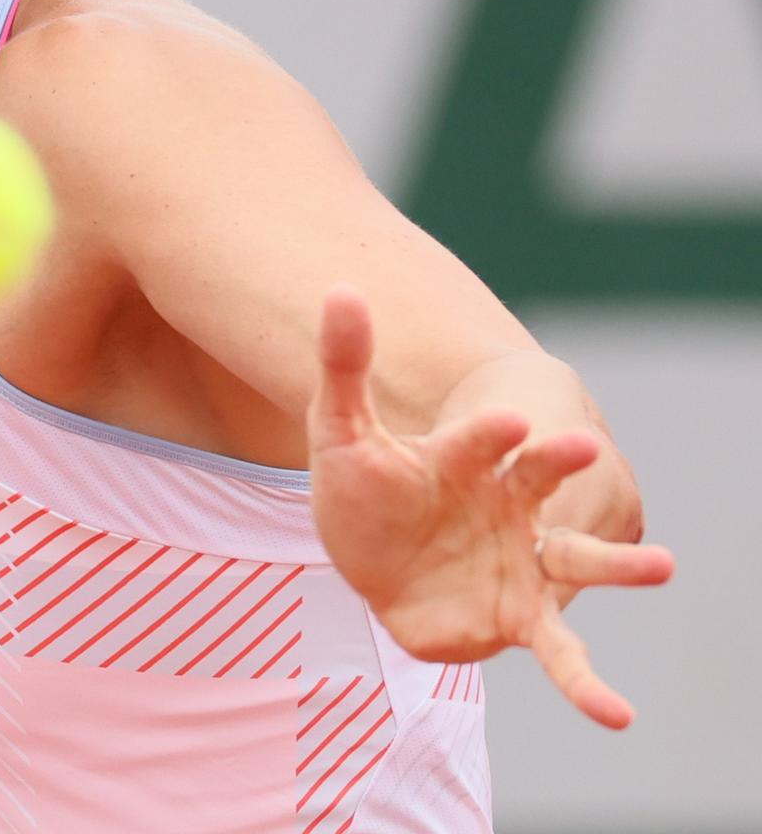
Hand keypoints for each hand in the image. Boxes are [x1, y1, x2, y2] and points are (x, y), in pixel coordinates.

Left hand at [308, 284, 672, 728]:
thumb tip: (338, 288)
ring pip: (577, 562)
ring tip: (663, 565)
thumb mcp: (338, 426)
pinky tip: (617, 714)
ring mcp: (520, 561)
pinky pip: (559, 653)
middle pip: (545, 481)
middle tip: (583, 446)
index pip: (484, 438)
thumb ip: (342, 361)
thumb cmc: (363, 484)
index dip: (494, 431)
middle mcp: (509, 504)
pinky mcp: (518, 616)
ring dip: (619, 567)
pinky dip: (586, 684)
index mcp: (469, 456)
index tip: (512, 421)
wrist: (370, 556)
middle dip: (563, 465)